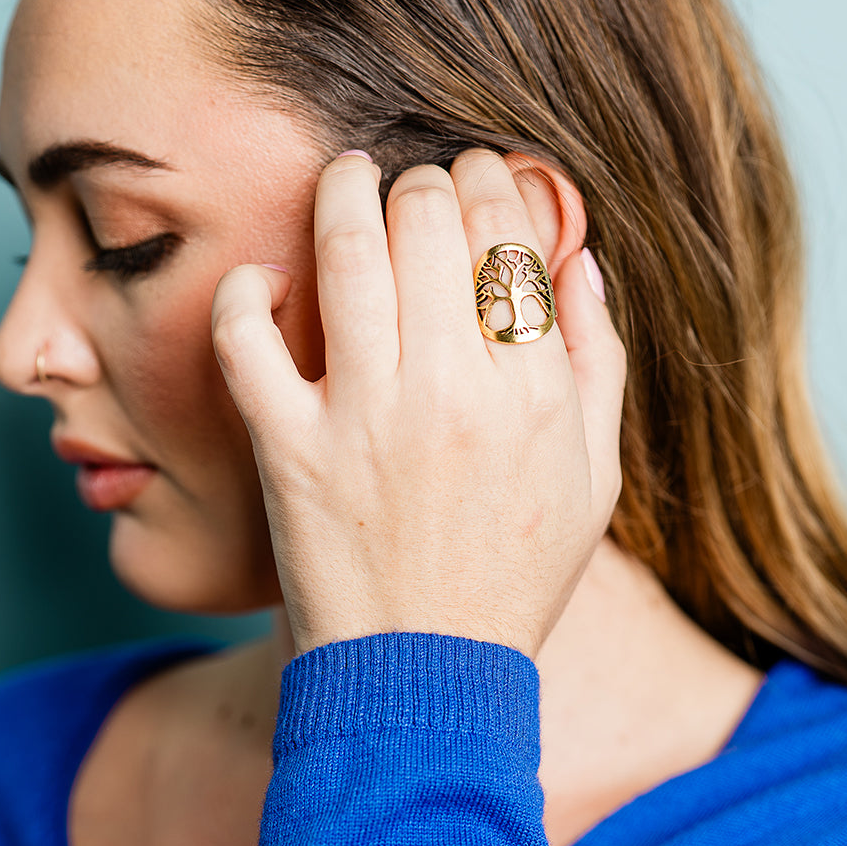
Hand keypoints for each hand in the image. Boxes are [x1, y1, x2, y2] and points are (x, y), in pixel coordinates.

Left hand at [211, 147, 626, 659]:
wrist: (426, 671)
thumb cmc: (516, 570)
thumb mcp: (596, 476)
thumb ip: (600, 361)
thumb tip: (582, 265)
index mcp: (531, 391)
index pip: (508, 237)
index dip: (493, 181)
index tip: (478, 174)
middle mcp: (448, 389)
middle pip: (428, 222)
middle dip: (423, 178)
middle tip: (415, 179)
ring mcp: (362, 415)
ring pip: (345, 253)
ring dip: (343, 191)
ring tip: (346, 174)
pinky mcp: (287, 447)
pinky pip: (246, 341)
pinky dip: (246, 293)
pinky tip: (265, 277)